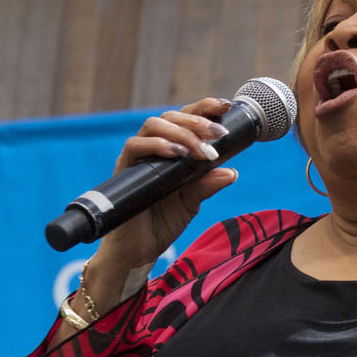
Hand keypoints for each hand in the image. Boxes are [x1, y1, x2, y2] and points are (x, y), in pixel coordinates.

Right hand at [90, 99, 238, 289]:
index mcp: (171, 152)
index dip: (204, 108)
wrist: (137, 251)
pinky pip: (135, 146)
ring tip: (201, 149)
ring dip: (181, 132)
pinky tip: (178, 153)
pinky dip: (158, 145)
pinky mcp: (124, 170)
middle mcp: (152, 149)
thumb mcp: (191, 203)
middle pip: (171, 116)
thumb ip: (207, 185)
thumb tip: (232, 171)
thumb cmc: (161, 224)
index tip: (225, 105)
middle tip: (219, 133)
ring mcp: (137, 157)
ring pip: (153, 125)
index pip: (186, 119)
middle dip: (197, 120)